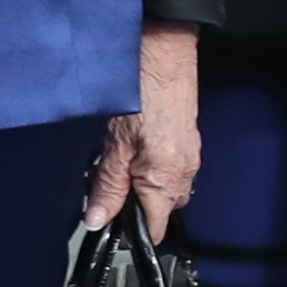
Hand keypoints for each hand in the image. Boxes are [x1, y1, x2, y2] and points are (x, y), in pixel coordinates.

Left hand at [83, 24, 200, 239]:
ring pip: (164, 191)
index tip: (106, 224)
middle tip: (106, 186)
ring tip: (118, 164)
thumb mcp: (114, 145)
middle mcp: (184, 173)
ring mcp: (190, 157)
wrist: (164, 53)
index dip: (129, 234)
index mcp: (166, 179)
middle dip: (134, 208)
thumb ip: (107, 187)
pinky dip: (151, 170)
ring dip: (142, 188)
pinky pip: (171, 171)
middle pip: (161, 212)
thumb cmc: (140, 93)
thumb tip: (97, 221)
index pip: (155, 230)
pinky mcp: (188, 142)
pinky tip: (134, 150)